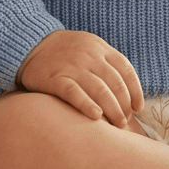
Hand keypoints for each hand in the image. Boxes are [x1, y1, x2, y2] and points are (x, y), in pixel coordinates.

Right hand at [16, 29, 144, 125]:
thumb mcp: (88, 47)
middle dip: (124, 105)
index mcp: (100, 48)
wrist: (30, 44)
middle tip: (125, 122)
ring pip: (100, 90)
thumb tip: (127, 91)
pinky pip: (75, 93)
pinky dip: (87, 105)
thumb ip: (106, 63)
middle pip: (115, 84)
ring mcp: (72, 67)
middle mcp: (89, 56)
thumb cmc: (64, 52)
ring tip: (117, 125)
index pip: (126, 70)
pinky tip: (96, 117)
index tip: (138, 108)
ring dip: (112, 110)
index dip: (135, 91)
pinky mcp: (55, 78)